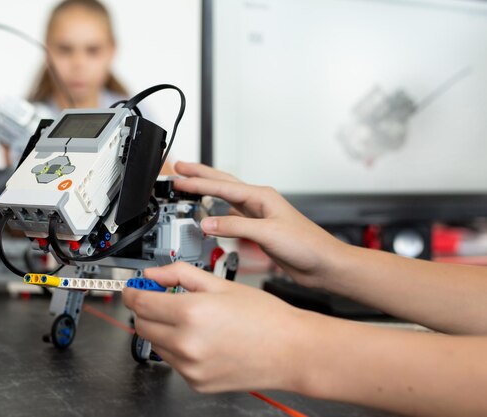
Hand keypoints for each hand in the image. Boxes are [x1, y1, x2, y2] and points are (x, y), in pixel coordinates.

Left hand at [123, 262, 309, 392]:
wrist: (291, 351)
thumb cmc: (264, 317)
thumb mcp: (220, 283)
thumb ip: (179, 274)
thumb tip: (153, 274)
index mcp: (191, 313)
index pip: (140, 303)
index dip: (132, 293)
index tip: (132, 288)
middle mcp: (186, 343)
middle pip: (141, 325)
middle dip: (145, 310)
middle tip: (160, 299)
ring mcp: (190, 367)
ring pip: (155, 344)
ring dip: (161, 329)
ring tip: (189, 319)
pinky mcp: (196, 382)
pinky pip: (172, 362)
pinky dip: (177, 348)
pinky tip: (201, 338)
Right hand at [173, 161, 346, 287]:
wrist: (324, 264)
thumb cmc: (307, 246)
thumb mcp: (267, 233)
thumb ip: (235, 227)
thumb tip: (207, 223)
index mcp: (261, 197)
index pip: (222, 187)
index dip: (198, 183)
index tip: (179, 180)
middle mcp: (259, 202)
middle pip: (223, 183)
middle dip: (200, 174)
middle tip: (180, 168)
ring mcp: (259, 215)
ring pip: (226, 197)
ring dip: (207, 190)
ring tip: (191, 184)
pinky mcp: (259, 230)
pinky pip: (232, 215)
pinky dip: (218, 211)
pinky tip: (213, 212)